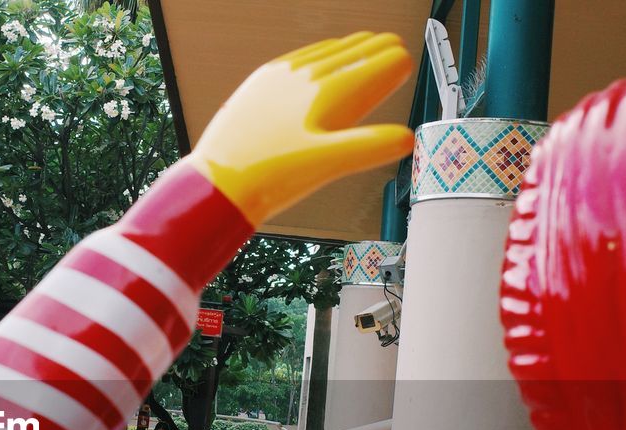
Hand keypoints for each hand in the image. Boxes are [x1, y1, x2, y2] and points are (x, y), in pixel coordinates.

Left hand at [189, 32, 414, 224]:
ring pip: (327, 51)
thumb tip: (406, 138)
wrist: (218, 183)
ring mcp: (281, 75)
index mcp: (328, 92)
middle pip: (354, 52)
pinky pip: (299, 57)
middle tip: (395, 52)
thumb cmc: (268, 177)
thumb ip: (368, 148)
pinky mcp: (260, 82)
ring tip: (365, 50)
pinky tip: (319, 62)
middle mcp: (306, 75)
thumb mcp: (326, 165)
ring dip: (350, 51)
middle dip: (377, 53)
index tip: (406, 67)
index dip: (396, 66)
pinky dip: (319, 55)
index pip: (377, 64)